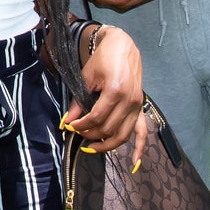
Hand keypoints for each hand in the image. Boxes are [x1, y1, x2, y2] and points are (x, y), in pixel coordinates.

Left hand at [65, 25, 145, 162]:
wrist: (123, 46)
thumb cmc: (103, 58)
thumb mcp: (87, 77)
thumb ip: (78, 101)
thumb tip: (67, 121)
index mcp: (116, 90)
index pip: (97, 118)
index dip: (82, 125)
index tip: (71, 126)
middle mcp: (130, 100)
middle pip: (109, 128)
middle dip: (91, 134)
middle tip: (78, 133)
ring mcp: (137, 105)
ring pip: (123, 135)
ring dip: (107, 145)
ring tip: (91, 146)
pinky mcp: (140, 107)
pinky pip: (142, 132)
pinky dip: (138, 148)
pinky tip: (133, 163)